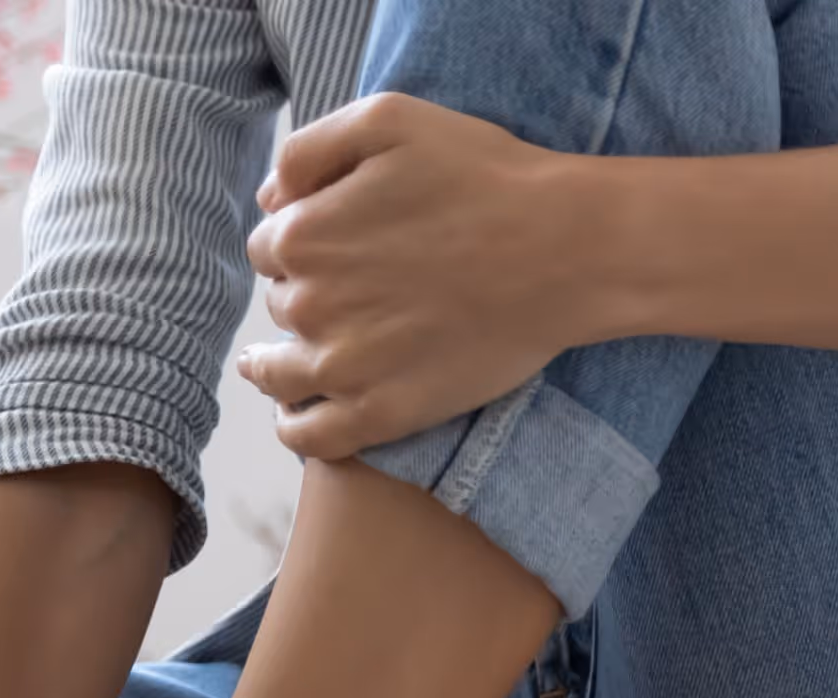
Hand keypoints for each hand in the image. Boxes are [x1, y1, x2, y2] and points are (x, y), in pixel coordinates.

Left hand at [239, 92, 607, 459]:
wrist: (568, 248)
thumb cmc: (486, 176)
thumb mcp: (389, 120)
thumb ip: (309, 150)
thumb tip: (269, 200)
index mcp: (303, 235)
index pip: (269, 246)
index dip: (297, 242)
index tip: (333, 245)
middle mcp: (309, 305)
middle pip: (280, 305)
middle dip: (303, 295)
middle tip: (352, 290)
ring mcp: (343, 367)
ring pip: (278, 375)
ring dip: (276, 366)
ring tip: (278, 366)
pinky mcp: (380, 413)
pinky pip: (309, 436)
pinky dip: (294, 427)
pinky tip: (296, 415)